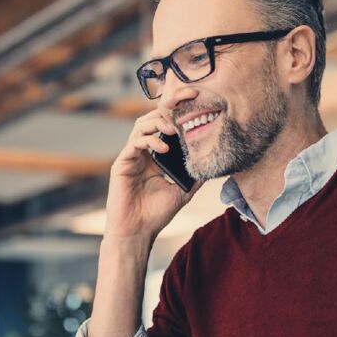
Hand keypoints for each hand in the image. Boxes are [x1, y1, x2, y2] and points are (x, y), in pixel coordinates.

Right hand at [104, 109, 200, 240]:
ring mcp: (131, 156)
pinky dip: (150, 140)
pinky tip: (163, 148)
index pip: (165, 125)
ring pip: (142, 125)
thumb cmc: (157, 214)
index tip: (195, 105)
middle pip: (152, 118)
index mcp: (155, 155)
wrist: (138, 231)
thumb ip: (195, 176)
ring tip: (175, 129)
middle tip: (186, 107)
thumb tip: (214, 165)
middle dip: (168, 109)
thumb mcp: (183, 191)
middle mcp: (143, 152)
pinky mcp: (122, 163)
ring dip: (159, 122)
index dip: (177, 113)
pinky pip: (135, 143)